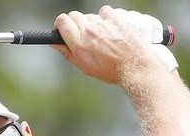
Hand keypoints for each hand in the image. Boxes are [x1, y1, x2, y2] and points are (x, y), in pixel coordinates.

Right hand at [52, 6, 175, 82]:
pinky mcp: (115, 18)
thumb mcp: (84, 66)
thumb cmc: (110, 70)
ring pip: (90, 15)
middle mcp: (89, 31)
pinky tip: (109, 28)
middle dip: (75, 24)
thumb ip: (67, 52)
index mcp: (78, 43)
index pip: (62, 21)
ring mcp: (103, 23)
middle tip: (83, 35)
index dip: (61, 24)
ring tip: (100, 36)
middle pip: (74, 15)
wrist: (134, 66)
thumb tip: (54, 43)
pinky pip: (104, 11)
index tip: (64, 28)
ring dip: (91, 23)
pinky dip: (105, 18)